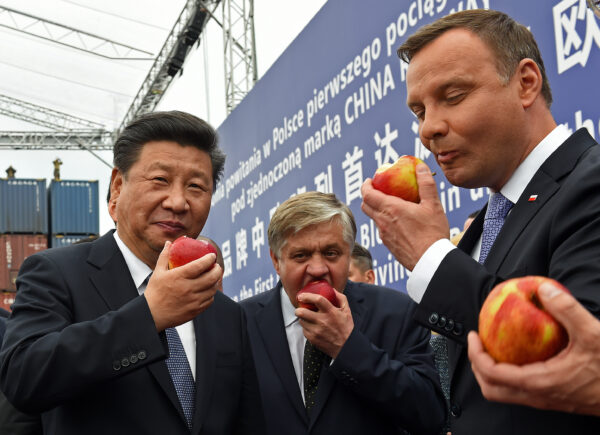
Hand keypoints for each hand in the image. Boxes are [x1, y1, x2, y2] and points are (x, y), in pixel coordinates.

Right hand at [145, 241, 221, 330]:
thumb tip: (169, 243)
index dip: (209, 259)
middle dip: (218, 270)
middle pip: (211, 277)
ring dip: (216, 282)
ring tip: (214, 277)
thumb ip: (165, 256)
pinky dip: (211, 294)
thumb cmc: (155, 292)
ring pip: (212, 289)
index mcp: (179, 277)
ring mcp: (193, 301)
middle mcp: (188, 288)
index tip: (212, 256)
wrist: (151, 315)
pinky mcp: (195, 310)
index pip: (200, 265)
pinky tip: (208, 290)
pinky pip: (209, 301)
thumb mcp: (158, 272)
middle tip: (217, 266)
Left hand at [296, 289, 352, 358]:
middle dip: (298, 309)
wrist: (346, 347)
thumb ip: (340, 298)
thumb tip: (332, 289)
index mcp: (331, 312)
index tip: (301, 296)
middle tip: (300, 308)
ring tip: (307, 318)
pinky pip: (304, 330)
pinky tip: (311, 327)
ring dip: (302, 318)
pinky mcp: (313, 339)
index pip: (317, 299)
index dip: (307, 296)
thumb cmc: (346, 327)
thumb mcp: (347, 311)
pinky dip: (306, 327)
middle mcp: (323, 321)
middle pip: (302, 312)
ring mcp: (317, 331)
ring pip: (301, 321)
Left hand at [361, 163, 448, 269]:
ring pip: (374, 219)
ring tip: (393, 206)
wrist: (431, 262)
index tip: (370, 180)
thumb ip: (426, 184)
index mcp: (390, 209)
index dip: (366, 185)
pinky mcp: (389, 246)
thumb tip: (420, 167)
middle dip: (368, 196)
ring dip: (378, 210)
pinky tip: (400, 223)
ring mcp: (384, 235)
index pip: (367, 194)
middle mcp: (383, 222)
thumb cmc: (433, 233)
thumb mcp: (433, 205)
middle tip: (379, 190)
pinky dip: (385, 222)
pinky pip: (382, 230)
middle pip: (365, 206)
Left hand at [468, 282, 599, 415]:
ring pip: (504, 393)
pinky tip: (518, 355)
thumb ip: (567, 310)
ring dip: (491, 372)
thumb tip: (545, 289)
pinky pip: (518, 391)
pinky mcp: (551, 399)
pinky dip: (508, 375)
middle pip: (491, 389)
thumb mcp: (593, 334)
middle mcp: (537, 396)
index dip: (476, 354)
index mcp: (539, 382)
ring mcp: (543, 400)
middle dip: (477, 366)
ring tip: (493, 348)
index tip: (473, 335)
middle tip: (478, 343)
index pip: (492, 373)